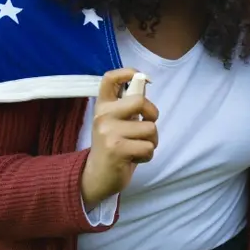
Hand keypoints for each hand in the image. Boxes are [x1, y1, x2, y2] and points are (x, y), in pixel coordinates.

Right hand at [80, 68, 158, 204]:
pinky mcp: (116, 149)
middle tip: (146, 127)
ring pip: (150, 129)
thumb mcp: (117, 122)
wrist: (97, 177)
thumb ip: (129, 105)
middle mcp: (102, 116)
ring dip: (151, 142)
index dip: (128, 72)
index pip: (109, 79)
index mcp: (103, 106)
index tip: (142, 78)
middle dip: (152, 115)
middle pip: (140, 101)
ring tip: (136, 147)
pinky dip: (147, 156)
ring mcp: (108, 132)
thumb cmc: (114, 147)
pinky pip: (148, 148)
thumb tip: (143, 81)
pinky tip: (133, 158)